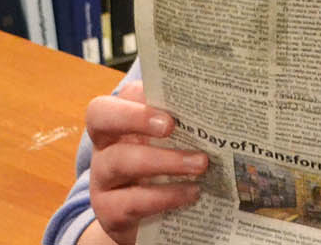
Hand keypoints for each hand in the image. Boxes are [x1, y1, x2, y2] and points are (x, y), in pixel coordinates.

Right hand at [82, 81, 207, 244]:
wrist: (149, 224)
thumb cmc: (165, 174)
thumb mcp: (172, 146)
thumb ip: (184, 126)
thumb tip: (219, 108)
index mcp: (119, 123)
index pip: (115, 96)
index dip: (134, 97)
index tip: (167, 102)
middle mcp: (105, 146)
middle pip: (101, 119)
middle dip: (136, 117)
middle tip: (172, 125)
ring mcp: (103, 179)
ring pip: (120, 161)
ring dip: (164, 160)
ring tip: (201, 163)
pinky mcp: (110, 212)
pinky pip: (132, 202)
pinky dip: (165, 196)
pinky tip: (192, 192)